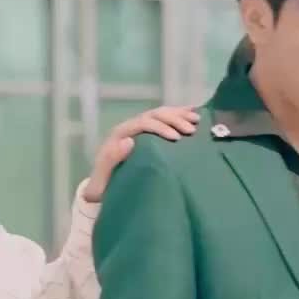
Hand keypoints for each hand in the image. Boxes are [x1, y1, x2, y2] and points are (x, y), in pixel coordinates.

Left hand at [83, 106, 198, 200]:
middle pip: (154, 115)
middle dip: (174, 119)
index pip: (142, 123)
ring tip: (196, 120)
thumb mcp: (102, 179)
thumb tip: (129, 141)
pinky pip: (163, 117)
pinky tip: (193, 112)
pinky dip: (178, 113)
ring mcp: (138, 127)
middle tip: (191, 131)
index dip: (160, 127)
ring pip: (160, 113)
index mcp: (119, 134)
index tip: (176, 138)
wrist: (103, 187)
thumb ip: (111, 160)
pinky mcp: (146, 132)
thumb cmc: (105, 186)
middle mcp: (129, 127)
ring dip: (179, 114)